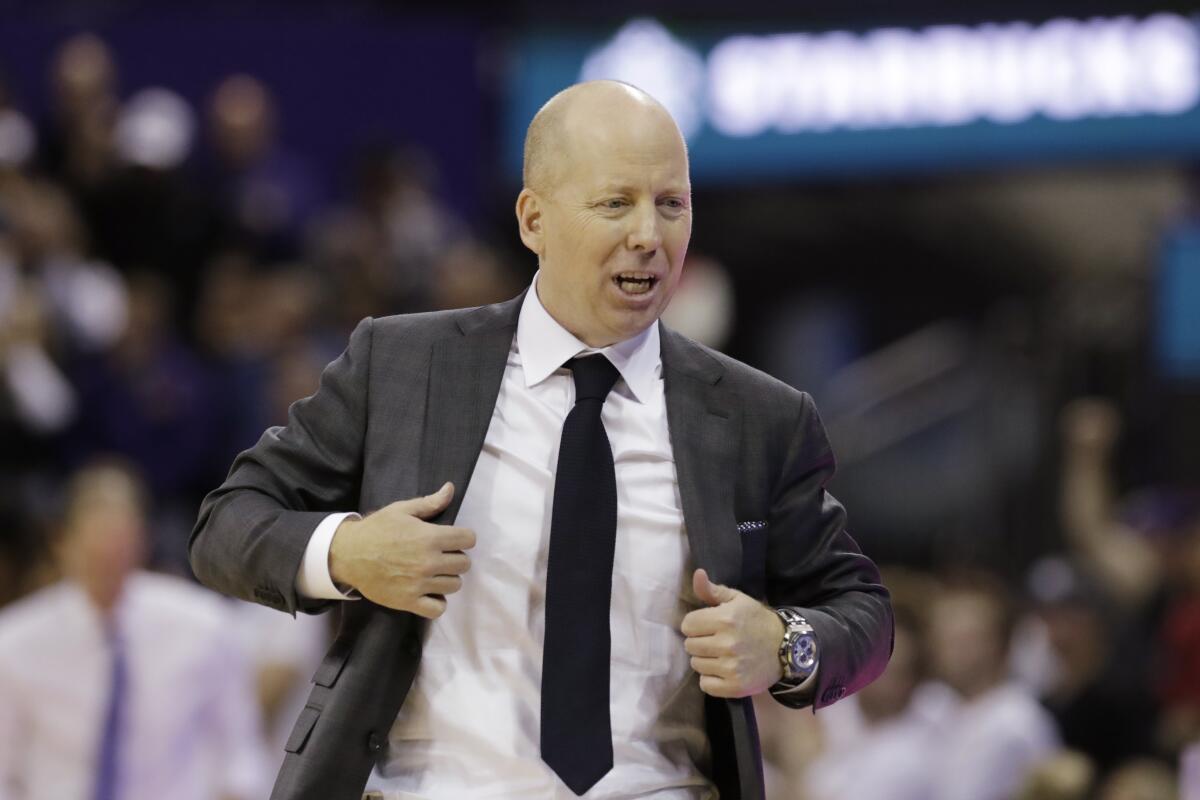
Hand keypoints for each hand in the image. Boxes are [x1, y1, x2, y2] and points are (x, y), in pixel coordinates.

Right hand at [328, 482, 474, 617]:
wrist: (348, 554)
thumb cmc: (376, 529)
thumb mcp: (402, 510)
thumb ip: (429, 502)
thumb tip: (450, 488)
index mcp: (430, 537)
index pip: (469, 539)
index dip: (464, 537)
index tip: (454, 539)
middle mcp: (429, 562)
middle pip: (464, 564)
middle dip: (456, 558)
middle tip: (441, 556)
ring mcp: (420, 584)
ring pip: (455, 585)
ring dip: (447, 578)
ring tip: (434, 573)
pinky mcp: (409, 601)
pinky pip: (438, 609)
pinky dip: (437, 602)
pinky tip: (429, 592)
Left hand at [681, 568, 784, 697]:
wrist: (785, 647)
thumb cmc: (756, 620)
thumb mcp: (737, 600)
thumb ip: (713, 590)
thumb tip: (697, 574)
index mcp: (725, 619)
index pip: (687, 625)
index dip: (696, 624)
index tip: (707, 626)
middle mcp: (727, 643)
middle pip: (689, 645)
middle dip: (700, 642)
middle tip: (716, 641)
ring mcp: (731, 667)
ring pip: (696, 665)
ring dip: (705, 660)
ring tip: (721, 655)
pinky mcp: (735, 686)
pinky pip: (706, 685)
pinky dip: (711, 679)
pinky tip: (723, 670)